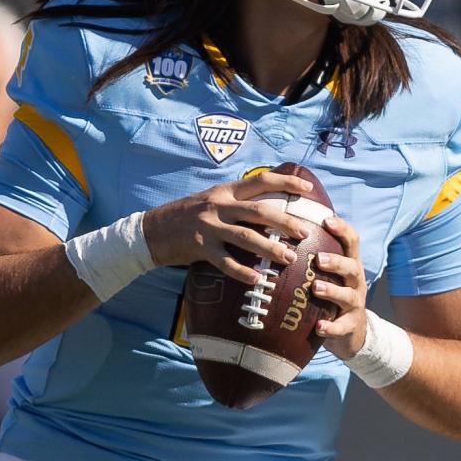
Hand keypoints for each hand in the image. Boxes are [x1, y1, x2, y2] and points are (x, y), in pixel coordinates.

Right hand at [143, 170, 313, 283]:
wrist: (152, 230)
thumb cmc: (187, 217)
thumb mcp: (211, 200)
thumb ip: (236, 203)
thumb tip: (270, 210)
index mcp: (225, 191)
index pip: (260, 180)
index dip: (286, 181)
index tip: (308, 187)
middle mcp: (218, 205)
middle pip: (258, 210)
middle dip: (284, 221)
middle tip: (304, 233)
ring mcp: (208, 226)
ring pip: (245, 236)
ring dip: (269, 248)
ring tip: (288, 259)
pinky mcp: (199, 247)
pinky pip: (224, 261)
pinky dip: (241, 271)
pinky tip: (256, 280)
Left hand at [313, 216, 368, 359]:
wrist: (352, 330)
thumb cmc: (332, 295)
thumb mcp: (329, 274)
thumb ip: (314, 258)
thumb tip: (282, 231)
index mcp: (350, 265)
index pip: (352, 242)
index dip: (342, 229)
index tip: (326, 220)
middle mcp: (356, 283)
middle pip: (352, 268)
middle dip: (336, 262)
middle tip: (318, 259)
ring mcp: (355, 305)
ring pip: (348, 296)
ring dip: (332, 291)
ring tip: (315, 288)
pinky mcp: (350, 326)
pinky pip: (342, 327)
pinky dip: (331, 327)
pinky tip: (319, 326)